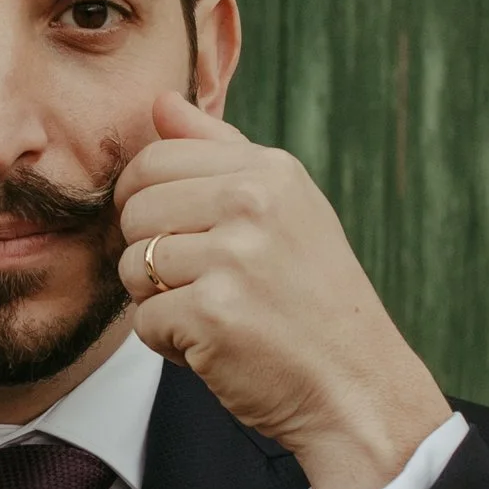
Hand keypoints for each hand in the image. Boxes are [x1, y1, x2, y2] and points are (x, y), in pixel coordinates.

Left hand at [116, 92, 450, 488]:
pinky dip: (170, 345)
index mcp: (269, 170)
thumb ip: (217, 151)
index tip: (172, 234)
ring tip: (213, 315)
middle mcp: (252, 203)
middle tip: (201, 285)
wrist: (356, 386)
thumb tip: (160, 101)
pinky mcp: (213, 312)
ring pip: (132, 266)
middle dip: (150, 255)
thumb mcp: (283, 209)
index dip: (143, 202)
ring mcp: (233, 257)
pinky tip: (215, 347)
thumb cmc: (313, 301)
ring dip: (158, 303)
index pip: (154, 159)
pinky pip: (144, 321)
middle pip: (134, 211)